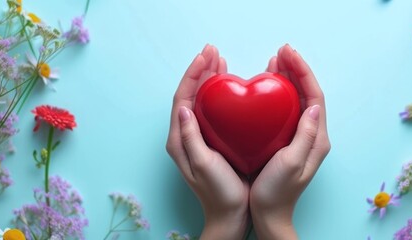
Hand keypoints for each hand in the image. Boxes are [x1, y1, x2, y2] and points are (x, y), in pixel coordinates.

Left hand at [166, 44, 249, 238]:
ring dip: (210, 79)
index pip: (182, 97)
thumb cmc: (218, 193)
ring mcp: (199, 138)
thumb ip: (191, 136)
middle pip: (190, 94)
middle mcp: (185, 135)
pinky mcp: (213, 141)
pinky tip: (232, 88)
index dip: (193, 74)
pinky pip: (214, 111)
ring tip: (221, 61)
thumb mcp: (203, 164)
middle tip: (213, 51)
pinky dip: (221, 95)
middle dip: (201, 70)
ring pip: (202, 100)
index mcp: (179, 139)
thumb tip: (184, 106)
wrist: (229, 216)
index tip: (206, 57)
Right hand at [250, 44, 330, 238]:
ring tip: (275, 61)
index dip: (303, 72)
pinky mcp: (288, 141)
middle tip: (282, 51)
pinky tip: (266, 86)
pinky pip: (286, 110)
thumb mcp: (291, 163)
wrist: (270, 216)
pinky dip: (278, 93)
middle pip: (308, 93)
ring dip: (288, 78)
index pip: (315, 96)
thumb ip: (305, 135)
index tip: (288, 55)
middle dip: (297, 69)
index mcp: (317, 139)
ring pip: (297, 99)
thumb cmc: (277, 194)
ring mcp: (301, 138)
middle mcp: (313, 135)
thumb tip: (314, 106)